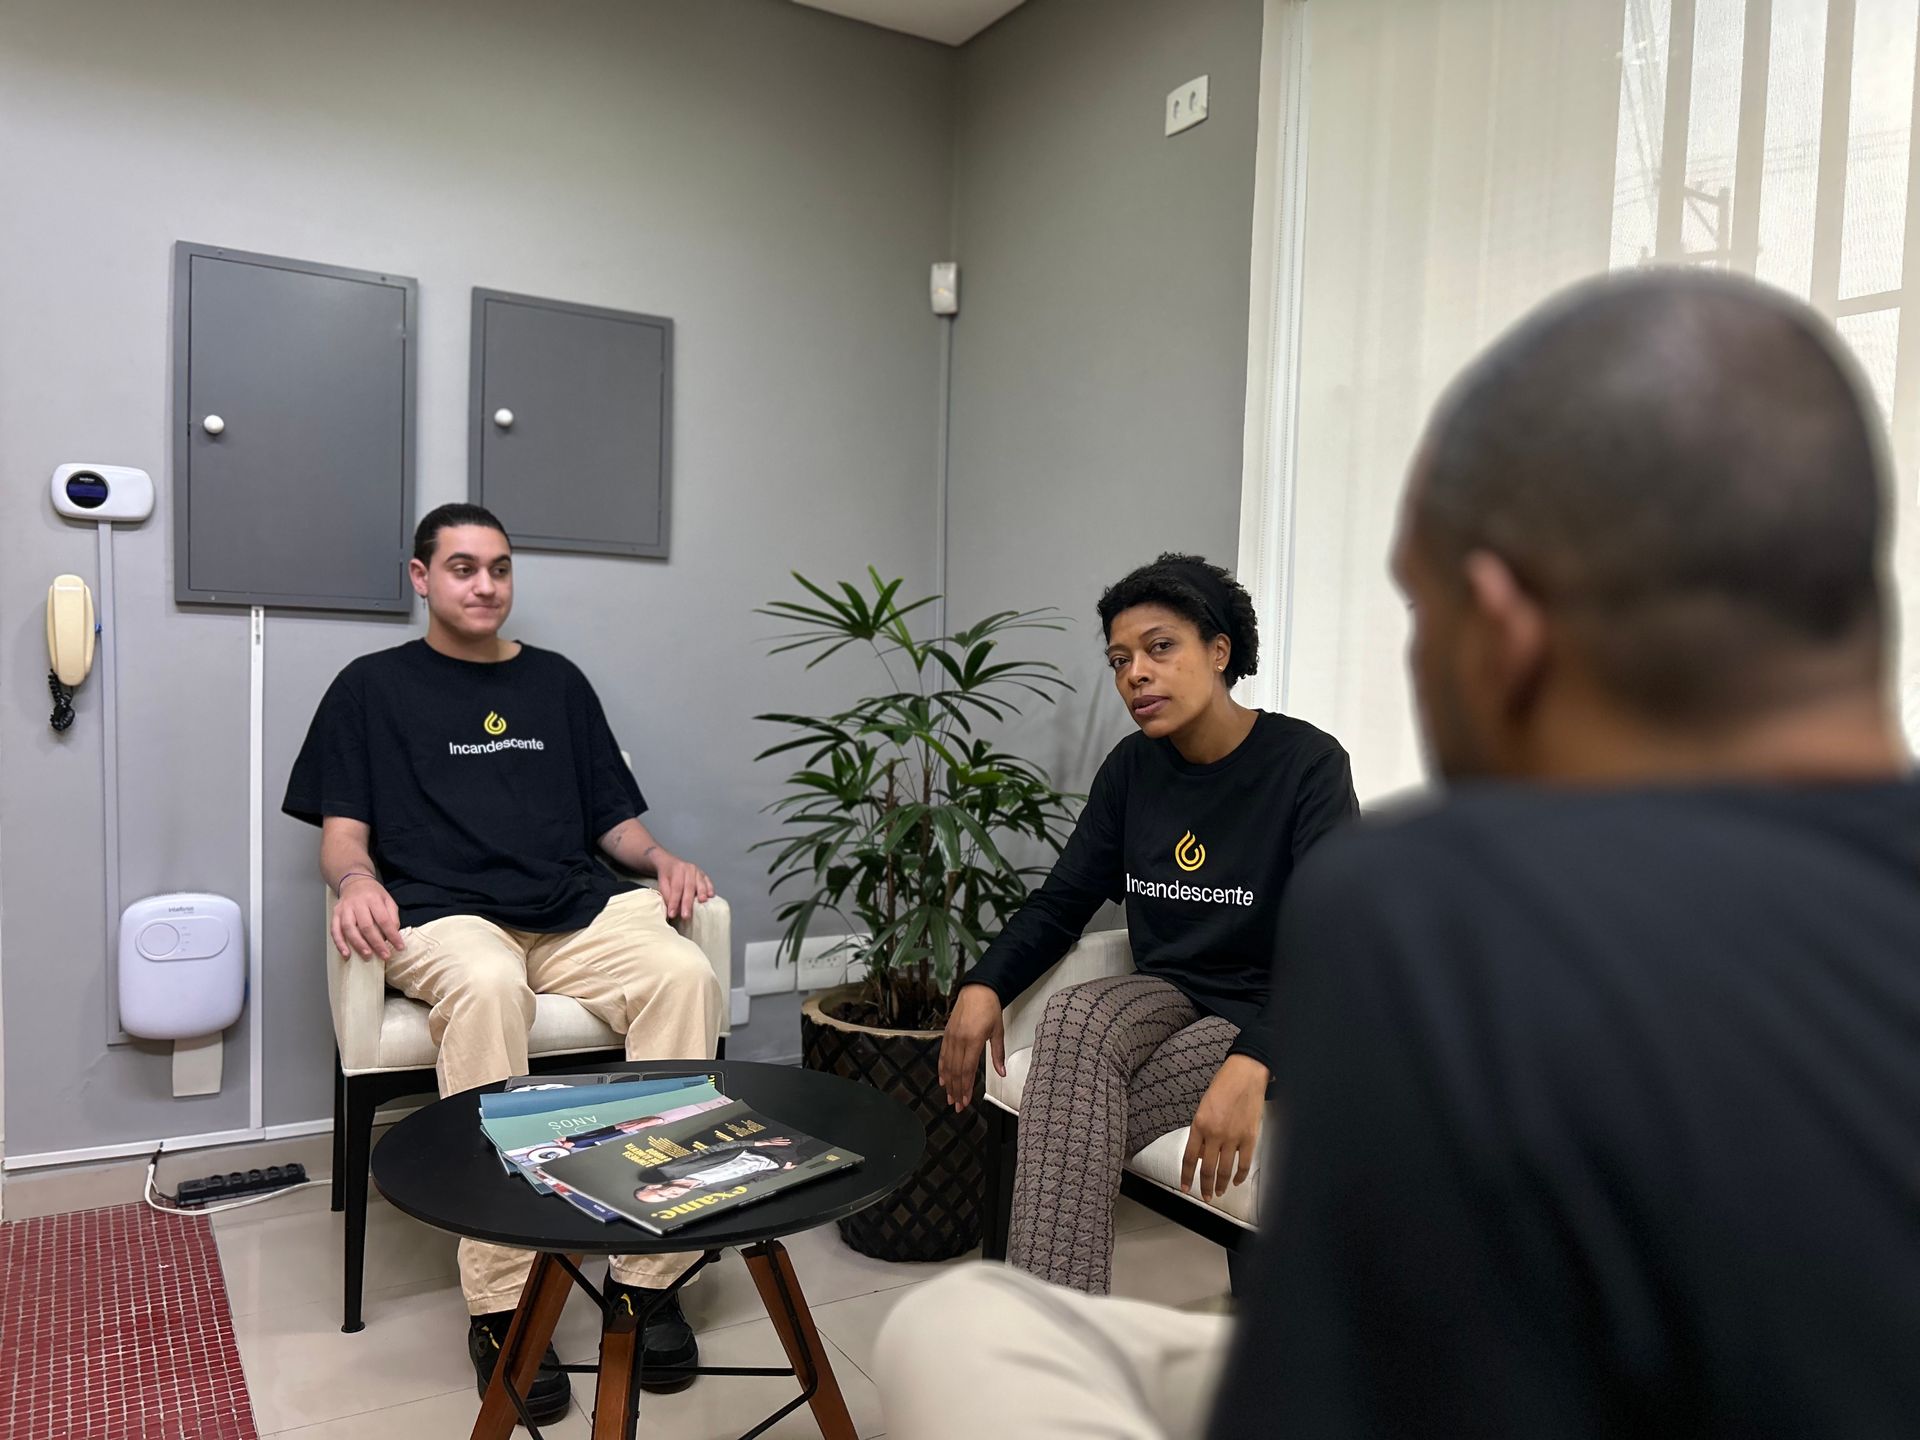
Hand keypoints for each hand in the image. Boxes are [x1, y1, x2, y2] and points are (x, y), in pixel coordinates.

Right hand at [332, 874, 402, 960]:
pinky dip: (340, 943)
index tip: (400, 947)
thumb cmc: (373, 894)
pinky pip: (335, 930)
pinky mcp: (335, 915)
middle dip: (376, 943)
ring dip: (358, 944)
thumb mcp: (388, 900)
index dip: (392, 935)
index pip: (384, 920)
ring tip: (367, 956)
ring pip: (349, 929)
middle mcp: (357, 904)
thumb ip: (392, 916)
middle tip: (384, 955)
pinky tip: (346, 954)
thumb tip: (394, 934)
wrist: (354, 882)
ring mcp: (344, 909)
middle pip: (366, 926)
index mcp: (373, 899)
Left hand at [652, 852, 713, 921]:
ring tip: (702, 902)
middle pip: (689, 887)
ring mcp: (698, 871)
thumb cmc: (667, 877)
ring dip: (702, 893)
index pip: (676, 888)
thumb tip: (674, 910)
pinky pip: (708, 882)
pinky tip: (711, 896)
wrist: (671, 864)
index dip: (674, 902)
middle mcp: (689, 869)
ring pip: (700, 883)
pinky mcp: (704, 875)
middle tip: (686, 915)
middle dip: (687, 902)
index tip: (672, 914)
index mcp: (677, 870)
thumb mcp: (662, 884)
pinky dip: (710, 888)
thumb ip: (668, 895)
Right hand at [938, 984, 1005, 1111]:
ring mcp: (951, 1037)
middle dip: (956, 1090)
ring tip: (950, 1097)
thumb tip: (1002, 1072)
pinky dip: (942, 1069)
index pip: (967, 1070)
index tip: (965, 1101)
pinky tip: (943, 1079)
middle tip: (957, 1106)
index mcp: (974, 1040)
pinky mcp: (947, 1033)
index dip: (966, 1087)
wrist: (977, 990)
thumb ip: (998, 1054)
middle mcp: (960, 1039)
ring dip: (949, 1083)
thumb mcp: (998, 1031)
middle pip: (956, 1071)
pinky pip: (943, 1055)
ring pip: (948, 1065)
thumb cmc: (989, 1008)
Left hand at [1181, 1055, 1267, 1201]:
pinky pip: (1243, 1163)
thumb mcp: (1203, 1107)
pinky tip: (1236, 1180)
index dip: (1186, 1176)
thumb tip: (1200, 1154)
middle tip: (1204, 1196)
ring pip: (1224, 1170)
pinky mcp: (1249, 1138)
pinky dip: (1239, 1175)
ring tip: (1219, 1192)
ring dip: (1220, 1185)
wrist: (1245, 1074)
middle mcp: (1214, 1134)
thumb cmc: (1224, 1086)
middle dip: (1205, 1187)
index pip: (1189, 1158)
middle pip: (1207, 1169)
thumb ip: (1200, 1131)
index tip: (1185, 1187)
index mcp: (1199, 1124)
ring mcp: (1233, 1137)